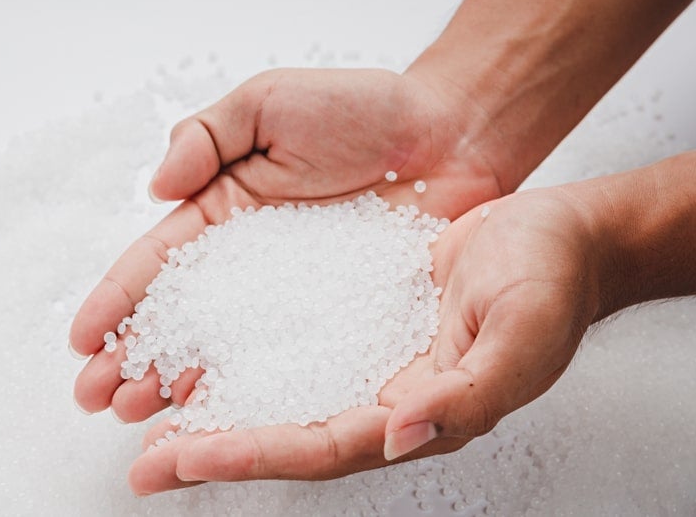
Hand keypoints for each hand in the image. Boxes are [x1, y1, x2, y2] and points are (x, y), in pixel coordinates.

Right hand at [69, 67, 507, 419]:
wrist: (450, 132)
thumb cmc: (361, 108)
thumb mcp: (267, 101)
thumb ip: (205, 136)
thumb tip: (157, 185)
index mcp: (220, 210)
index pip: (156, 264)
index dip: (117, 301)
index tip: (83, 339)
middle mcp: (248, 264)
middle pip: (179, 320)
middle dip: (133, 359)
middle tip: (99, 399)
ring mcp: (292, 298)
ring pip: (224, 351)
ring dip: (177, 385)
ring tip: (139, 418)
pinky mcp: (341, 322)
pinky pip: (291, 363)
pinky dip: (251, 392)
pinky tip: (218, 417)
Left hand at [125, 186, 601, 494]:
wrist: (554, 232)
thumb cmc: (549, 278)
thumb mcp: (521, 335)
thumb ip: (468, 393)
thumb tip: (403, 433)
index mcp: (419, 412)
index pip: (320, 447)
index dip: (253, 454)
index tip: (185, 456)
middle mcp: (380, 394)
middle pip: (282, 433)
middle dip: (211, 450)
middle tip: (142, 463)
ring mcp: (363, 356)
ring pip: (275, 392)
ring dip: (213, 406)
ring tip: (149, 414)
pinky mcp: (351, 313)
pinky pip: (287, 342)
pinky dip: (239, 353)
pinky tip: (201, 350)